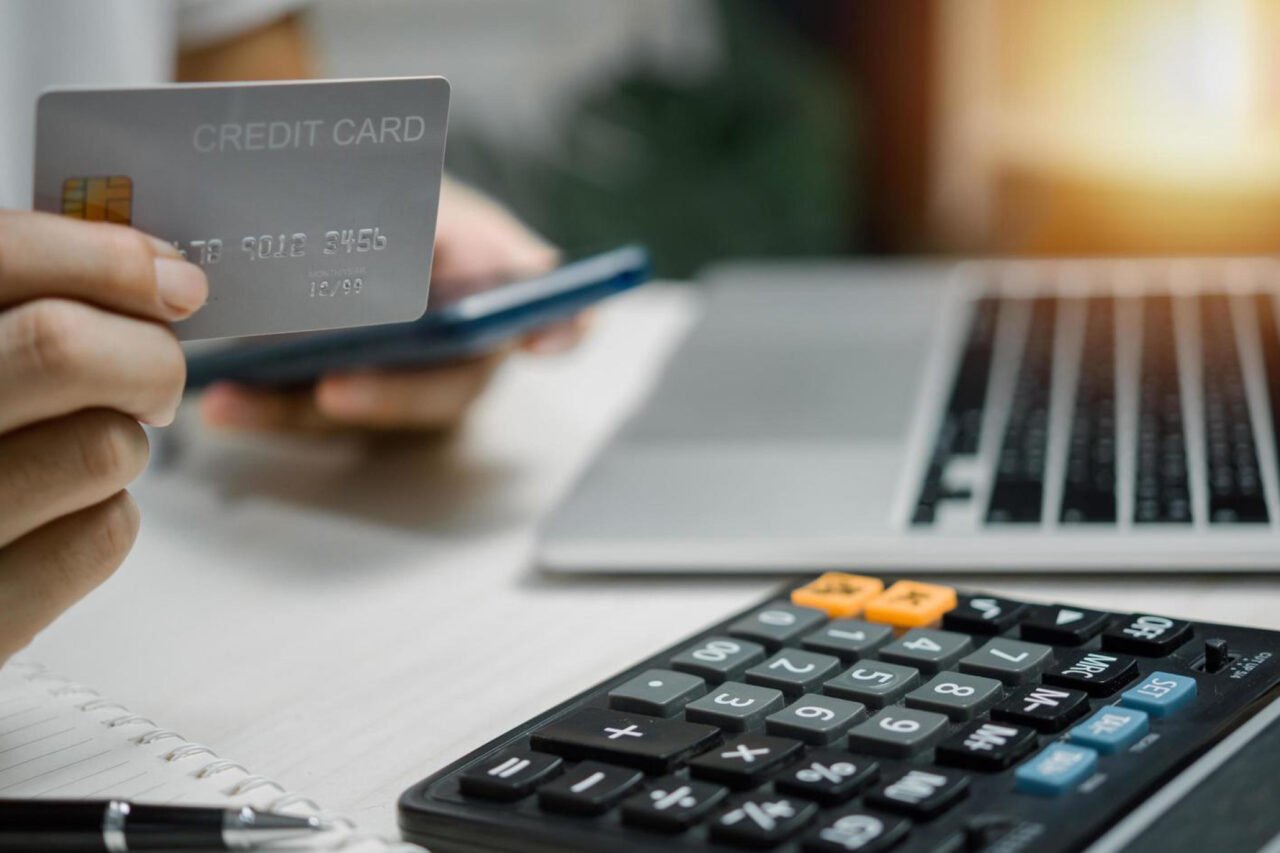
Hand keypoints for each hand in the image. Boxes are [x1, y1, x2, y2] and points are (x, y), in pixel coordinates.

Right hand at [0, 210, 207, 665]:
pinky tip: (62, 512)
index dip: (104, 256)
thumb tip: (158, 270)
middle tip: (153, 373)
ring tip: (84, 447)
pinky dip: (105, 513)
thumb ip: (19, 305)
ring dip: (124, 440)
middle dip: (146, 351)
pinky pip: (103, 535)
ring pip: (104, 445)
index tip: (168, 277)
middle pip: (62, 346)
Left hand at [200, 178, 588, 432]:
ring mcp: (396, 381)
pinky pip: (304, 409)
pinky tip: (220, 401)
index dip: (560, 332)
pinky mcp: (334, 391)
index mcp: (500, 298)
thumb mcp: (434, 201)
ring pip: (361, 410)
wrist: (323, 196)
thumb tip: (519, 265)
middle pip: (441, 391)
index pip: (557, 318)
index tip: (545, 337)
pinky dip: (261, 406)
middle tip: (338, 391)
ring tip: (235, 401)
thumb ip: (468, 235)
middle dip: (389, 396)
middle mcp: (459, 354)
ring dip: (296, 411)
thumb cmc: (397, 198)